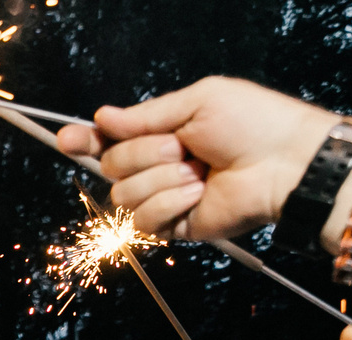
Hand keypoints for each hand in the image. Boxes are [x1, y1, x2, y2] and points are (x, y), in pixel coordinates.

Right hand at [56, 77, 337, 241]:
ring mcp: (165, 197)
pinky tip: (198, 193)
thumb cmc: (254, 123)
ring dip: (161, 178)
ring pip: (124, 193)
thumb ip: (147, 113)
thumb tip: (102, 117)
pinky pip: (144, 219)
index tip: (65, 138)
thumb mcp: (198, 101)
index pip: (111, 139)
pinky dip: (171, 202)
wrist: (285, 163)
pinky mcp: (175, 225)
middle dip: (142, 154)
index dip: (85, 140)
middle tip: (183, 148)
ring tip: (199, 171)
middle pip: (111, 166)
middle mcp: (159, 166)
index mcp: (163, 132)